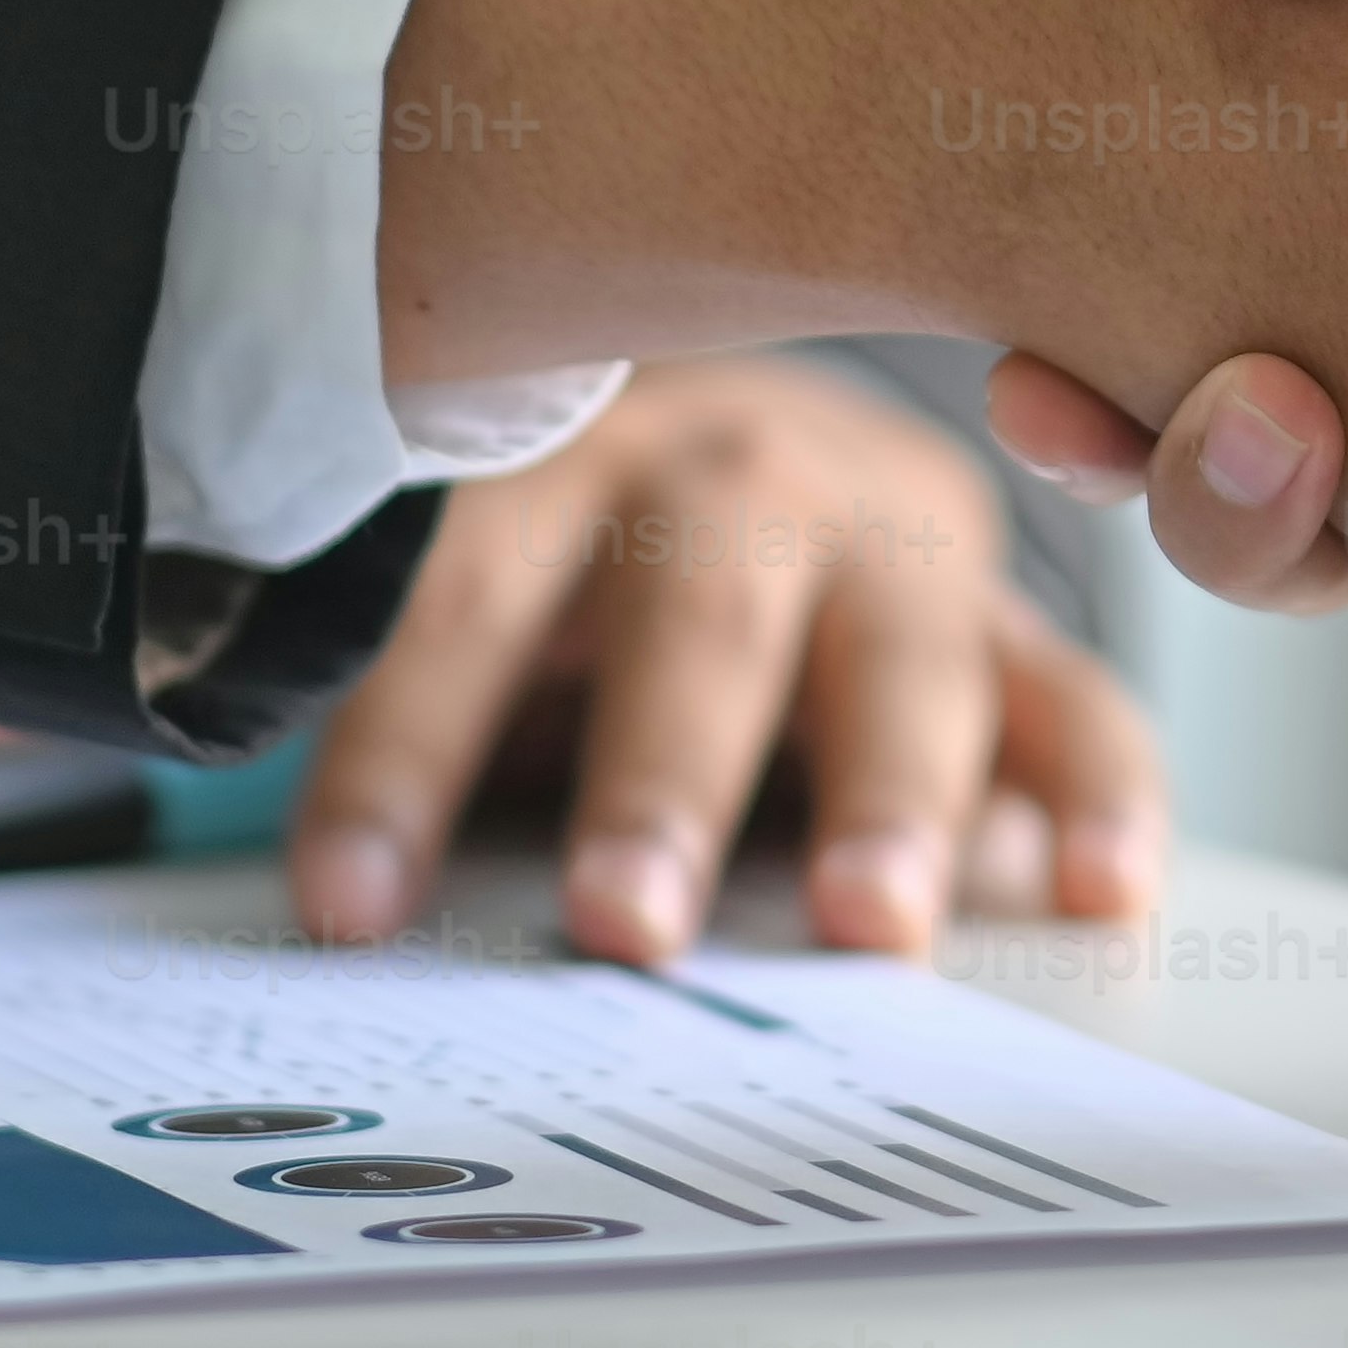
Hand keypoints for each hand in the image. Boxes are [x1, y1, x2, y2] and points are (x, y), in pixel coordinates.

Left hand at [279, 353, 1155, 962]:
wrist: (740, 423)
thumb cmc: (575, 554)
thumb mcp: (472, 585)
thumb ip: (408, 699)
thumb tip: (245, 835)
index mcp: (563, 457)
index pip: (469, 600)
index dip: (406, 752)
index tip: (349, 906)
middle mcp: (740, 475)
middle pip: (701, 612)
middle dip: (664, 773)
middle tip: (626, 923)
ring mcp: (893, 538)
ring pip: (898, 652)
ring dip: (885, 791)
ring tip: (867, 924)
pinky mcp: (1005, 615)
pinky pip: (1075, 697)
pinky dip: (1100, 791)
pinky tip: (1101, 888)